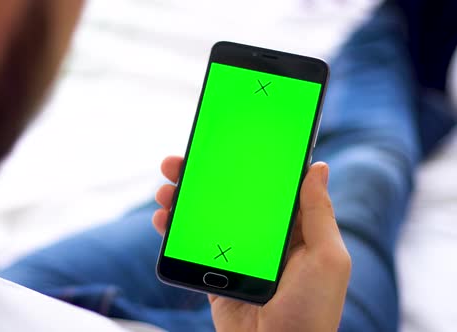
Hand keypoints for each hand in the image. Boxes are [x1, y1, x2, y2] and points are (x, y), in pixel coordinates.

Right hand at [153, 156, 350, 331]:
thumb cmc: (312, 310)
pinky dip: (173, 228)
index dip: (244, 162)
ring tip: (166, 188)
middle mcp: (261, 235)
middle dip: (202, 176)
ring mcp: (235, 252)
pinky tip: (162, 218)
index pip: (264, 185)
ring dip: (182, 198)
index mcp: (291, 228)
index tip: (225, 140)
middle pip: (227, 195)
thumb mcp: (326, 258)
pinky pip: (191, 243)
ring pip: (205, 215)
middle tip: (180, 160)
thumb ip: (318, 214)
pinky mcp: (214, 271)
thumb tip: (318, 166)